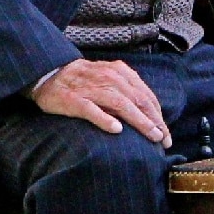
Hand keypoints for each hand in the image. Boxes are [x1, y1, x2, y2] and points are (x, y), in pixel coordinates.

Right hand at [30, 58, 171, 145]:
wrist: (47, 74)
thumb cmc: (83, 81)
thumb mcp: (109, 79)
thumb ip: (128, 92)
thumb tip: (152, 115)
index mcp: (119, 72)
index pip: (145, 95)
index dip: (158, 115)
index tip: (166, 135)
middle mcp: (107, 77)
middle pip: (137, 99)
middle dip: (154, 121)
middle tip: (163, 140)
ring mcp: (90, 88)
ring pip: (120, 103)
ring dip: (138, 120)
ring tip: (151, 135)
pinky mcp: (72, 99)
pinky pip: (90, 109)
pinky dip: (104, 118)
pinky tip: (116, 129)